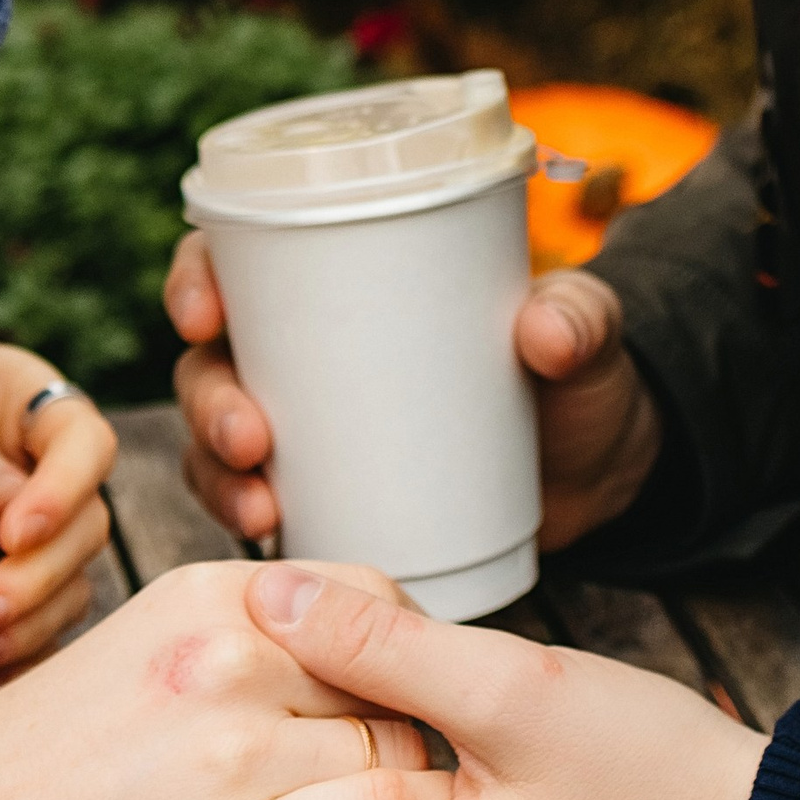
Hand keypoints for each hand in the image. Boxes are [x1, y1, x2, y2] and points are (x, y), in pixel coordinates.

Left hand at [0, 340, 116, 683]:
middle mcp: (59, 480)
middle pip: (85, 531)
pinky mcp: (25, 589)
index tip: (15, 532)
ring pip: (71, 589)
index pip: (86, 445)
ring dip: (23, 630)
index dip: (63, 491)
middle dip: (32, 583)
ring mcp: (48, 538)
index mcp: (41, 416)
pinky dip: (16, 664)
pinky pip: (43, 633)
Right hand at [0, 559, 453, 799]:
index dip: (390, 655)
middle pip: (392, 680)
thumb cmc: (45, 761)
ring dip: (394, 792)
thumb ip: (242, 634)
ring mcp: (237, 749)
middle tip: (364, 775)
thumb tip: (349, 648)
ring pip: (398, 751)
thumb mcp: (143, 647)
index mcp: (206, 596)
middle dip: (396, 728)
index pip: (366, 597)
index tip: (380, 700)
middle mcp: (230, 654)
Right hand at [167, 235, 663, 552]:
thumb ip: (579, 321)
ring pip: (219, 441)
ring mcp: (311, 431)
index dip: (197, 278)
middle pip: (211, 361)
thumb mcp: (585, 336)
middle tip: (250, 436)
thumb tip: (545, 332)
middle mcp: (306, 353)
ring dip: (215, 472)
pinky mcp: (328, 498)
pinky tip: (267, 539)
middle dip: (208, 399)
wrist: (602, 475)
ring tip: (260, 506)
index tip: (206, 314)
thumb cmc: (578, 379)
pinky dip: (246, 520)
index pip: (236, 260)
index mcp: (344, 282)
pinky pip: (256, 506)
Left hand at [243, 566, 764, 799]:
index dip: (307, 707)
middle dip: (351, 734)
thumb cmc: (653, 778)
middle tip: (403, 661)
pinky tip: (468, 746)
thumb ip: (380, 645)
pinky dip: (425, 797)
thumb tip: (272, 597)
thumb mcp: (512, 690)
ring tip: (448, 700)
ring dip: (389, 762)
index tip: (347, 644)